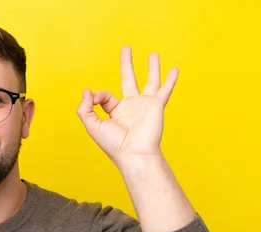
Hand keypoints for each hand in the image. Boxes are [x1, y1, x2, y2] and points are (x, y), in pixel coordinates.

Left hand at [76, 46, 178, 168]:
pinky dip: (171, 80)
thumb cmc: (114, 145)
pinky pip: (165, 89)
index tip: (94, 98)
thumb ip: (85, 108)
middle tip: (126, 49)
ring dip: (152, 67)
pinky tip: (175, 69)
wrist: (135, 154)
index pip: (105, 96)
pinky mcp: (156, 105)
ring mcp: (145, 105)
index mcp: (116, 112)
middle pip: (128, 79)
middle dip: (127, 64)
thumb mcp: (92, 126)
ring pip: (150, 81)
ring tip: (153, 54)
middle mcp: (131, 107)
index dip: (97, 95)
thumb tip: (87, 90)